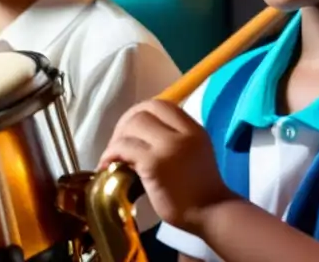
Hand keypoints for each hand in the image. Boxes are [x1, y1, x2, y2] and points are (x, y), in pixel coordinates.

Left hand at [99, 100, 236, 232]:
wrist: (211, 214)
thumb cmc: (200, 190)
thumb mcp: (195, 152)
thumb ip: (175, 139)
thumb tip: (142, 135)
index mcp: (193, 129)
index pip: (160, 104)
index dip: (140, 113)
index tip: (131, 131)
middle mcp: (182, 132)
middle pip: (143, 112)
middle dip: (124, 125)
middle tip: (118, 145)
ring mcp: (168, 146)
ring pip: (132, 126)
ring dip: (116, 141)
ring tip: (112, 157)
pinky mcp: (154, 164)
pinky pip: (124, 148)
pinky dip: (111, 155)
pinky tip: (108, 166)